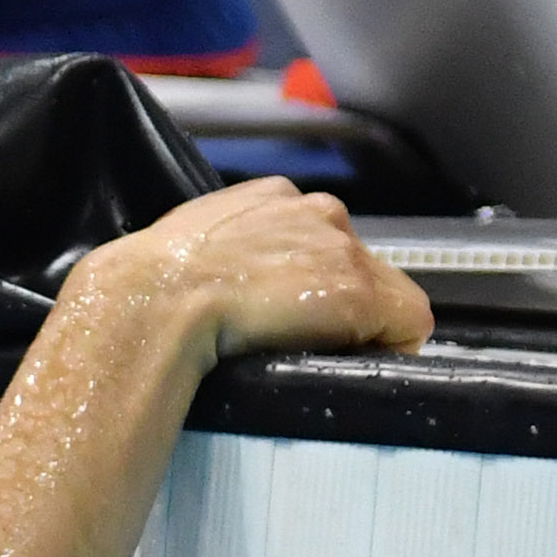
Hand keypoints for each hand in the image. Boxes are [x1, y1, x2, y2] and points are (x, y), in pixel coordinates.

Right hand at [78, 174, 433, 365]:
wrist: (154, 301)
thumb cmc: (148, 286)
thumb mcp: (182, 245)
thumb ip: (221, 249)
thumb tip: (220, 284)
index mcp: (272, 196)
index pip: (317, 240)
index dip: (307, 283)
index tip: (281, 310)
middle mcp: (318, 210)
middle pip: (356, 264)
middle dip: (335, 301)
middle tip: (292, 334)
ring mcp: (345, 250)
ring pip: (384, 294)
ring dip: (358, 323)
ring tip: (309, 349)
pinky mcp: (366, 293)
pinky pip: (408, 326)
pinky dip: (386, 348)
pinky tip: (338, 360)